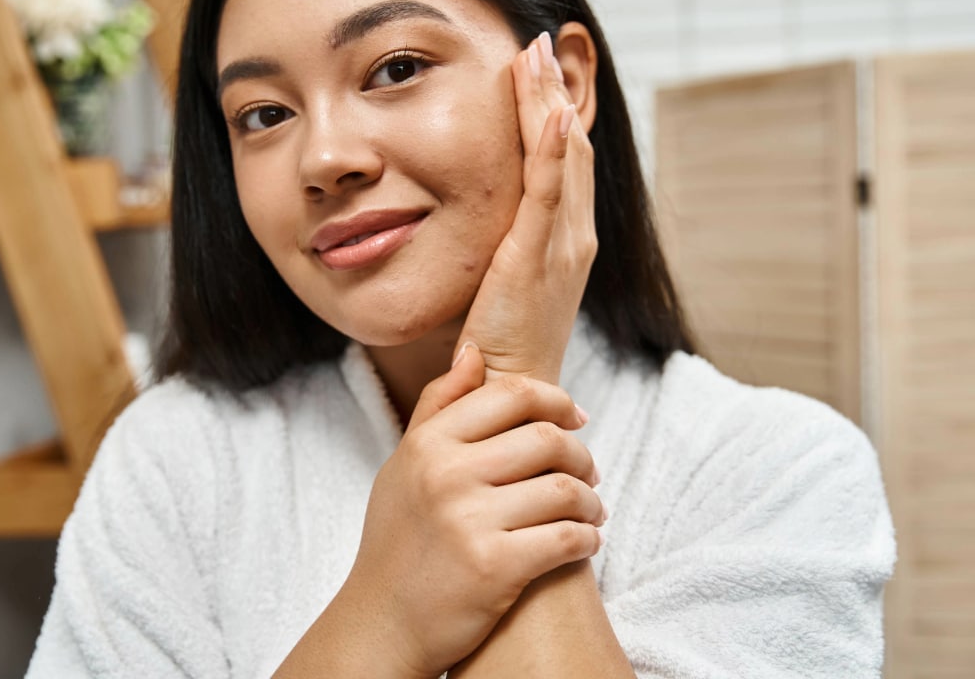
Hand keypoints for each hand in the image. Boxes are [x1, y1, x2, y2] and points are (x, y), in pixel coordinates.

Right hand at [342, 344, 603, 677]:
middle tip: (588, 472)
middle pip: (546, 438)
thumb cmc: (400, 539)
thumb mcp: (405, 464)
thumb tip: (474, 352)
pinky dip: (588, 539)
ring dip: (591, 501)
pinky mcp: (494, 567)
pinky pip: (567, 538)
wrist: (383, 623)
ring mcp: (469, 521)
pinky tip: (585, 541)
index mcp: (427, 443)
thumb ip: (438, 405)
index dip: (557, 401)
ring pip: (565, 489)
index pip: (512, 394)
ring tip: (590, 510)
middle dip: (581, 455)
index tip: (576, 419)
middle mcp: (445, 475)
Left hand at [455, 31, 596, 383]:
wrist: (512, 391)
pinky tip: (548, 112)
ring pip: (561, 156)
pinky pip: (546, 194)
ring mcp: (562, 245)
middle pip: (569, 145)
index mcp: (568, 237)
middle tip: (539, 40)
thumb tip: (488, 219)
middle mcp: (575, 234)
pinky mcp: (536, 258)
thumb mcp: (510, 280)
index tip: (537, 66)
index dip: (553, 108)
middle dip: (553, 90)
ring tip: (535, 54)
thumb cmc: (504, 343)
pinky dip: (549, 150)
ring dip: (548, 102)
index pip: (564, 157)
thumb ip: (507, 242)